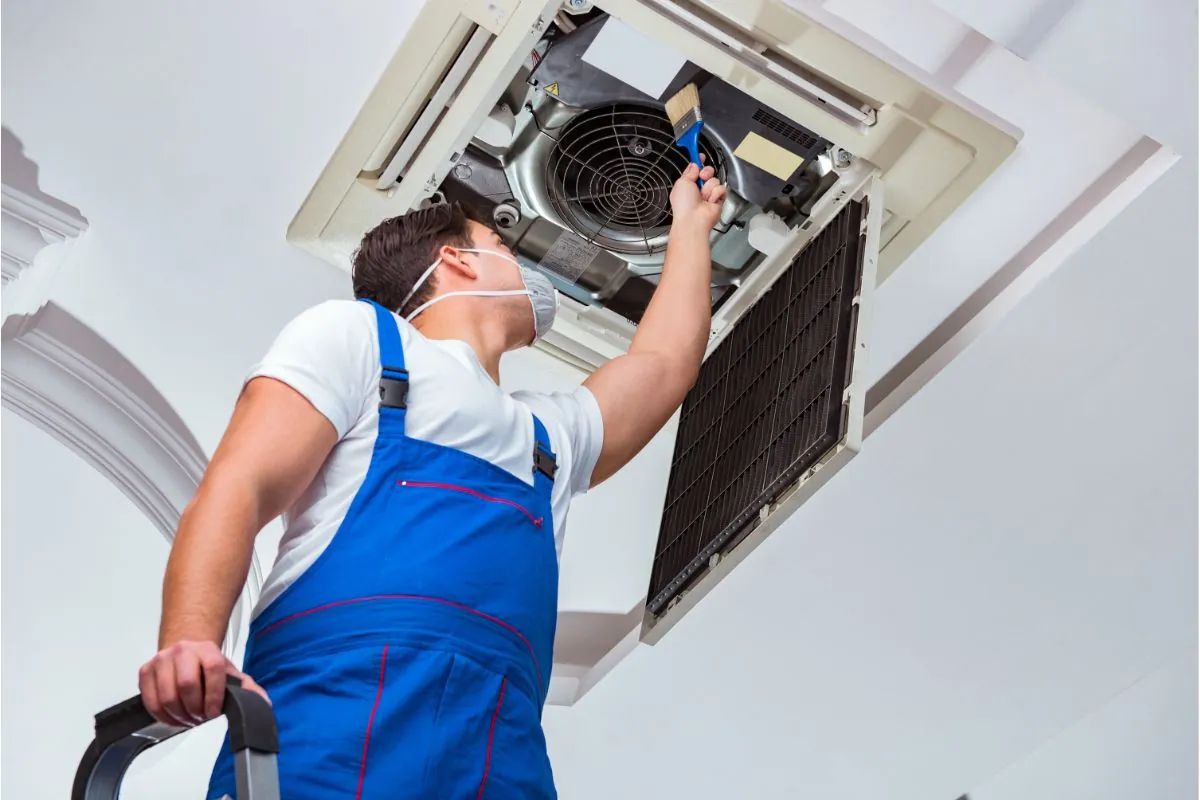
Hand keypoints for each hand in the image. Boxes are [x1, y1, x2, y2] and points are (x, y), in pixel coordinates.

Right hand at [138, 640, 269, 726]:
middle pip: (186, 684)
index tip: (214, 711)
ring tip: (188, 719)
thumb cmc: (207, 666)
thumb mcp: (230, 674)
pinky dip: (161, 715)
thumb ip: (247, 688)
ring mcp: (162, 660)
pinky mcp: (145, 671)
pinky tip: (173, 718)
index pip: (212, 669)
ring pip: (167, 695)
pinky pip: (150, 700)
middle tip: (200, 718)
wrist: (185, 652)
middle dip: (195, 708)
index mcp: (207, 649)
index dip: (214, 695)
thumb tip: (263, 703)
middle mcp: (183, 651)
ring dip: (178, 715)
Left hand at [669, 157, 726, 232]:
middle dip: (705, 173)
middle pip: (707, 172)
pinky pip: (721, 188)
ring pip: (714, 180)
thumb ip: (689, 171)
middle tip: (701, 178)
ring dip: (708, 187)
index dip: (698, 161)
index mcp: (687, 184)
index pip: (694, 169)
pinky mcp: (718, 199)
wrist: (693, 219)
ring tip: (703, 196)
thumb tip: (694, 164)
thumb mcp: (682, 182)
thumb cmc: (684, 204)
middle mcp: (698, 189)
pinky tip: (710, 201)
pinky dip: (715, 194)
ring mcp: (708, 194)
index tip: (700, 155)